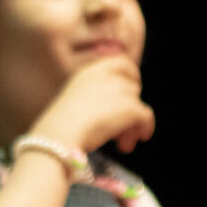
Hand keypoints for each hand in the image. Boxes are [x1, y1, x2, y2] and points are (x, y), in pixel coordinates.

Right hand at [32, 56, 154, 156]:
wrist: (59, 135)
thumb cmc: (60, 125)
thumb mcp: (74, 101)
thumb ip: (95, 97)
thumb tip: (116, 110)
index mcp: (89, 71)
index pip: (122, 62)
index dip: (131, 77)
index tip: (128, 94)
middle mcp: (107, 76)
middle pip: (132, 88)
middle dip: (128, 108)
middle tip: (119, 128)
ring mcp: (120, 90)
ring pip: (138, 104)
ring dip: (131, 124)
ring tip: (121, 142)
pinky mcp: (130, 107)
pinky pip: (146, 117)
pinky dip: (144, 129)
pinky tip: (130, 143)